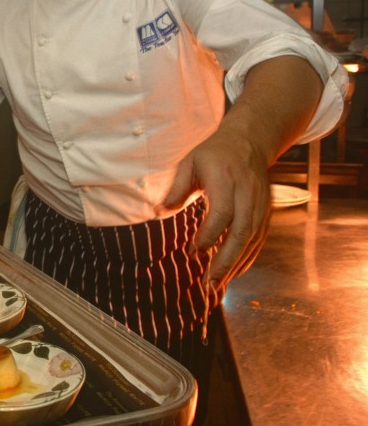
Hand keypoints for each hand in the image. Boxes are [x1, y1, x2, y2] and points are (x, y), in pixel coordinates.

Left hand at [159, 129, 270, 293]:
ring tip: (219, 284)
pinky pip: (260, 238)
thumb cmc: (213, 153)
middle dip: (226, 260)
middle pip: (242, 231)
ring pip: (253, 239)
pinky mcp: (266, 210)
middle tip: (210, 283)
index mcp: (226, 179)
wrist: (249, 141)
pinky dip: (248, 257)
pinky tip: (235, 272)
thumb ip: (176, 189)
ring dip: (237, 263)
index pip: (223, 212)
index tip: (193, 251)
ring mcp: (260, 203)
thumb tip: (157, 212)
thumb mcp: (190, 163)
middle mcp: (248, 192)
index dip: (209, 234)